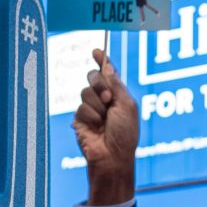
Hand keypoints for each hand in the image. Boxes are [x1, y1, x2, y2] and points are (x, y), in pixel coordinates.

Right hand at [72, 48, 136, 205]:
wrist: (112, 156)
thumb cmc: (125, 134)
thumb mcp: (126, 105)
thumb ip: (116, 84)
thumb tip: (107, 66)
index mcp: (118, 95)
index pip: (108, 73)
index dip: (102, 61)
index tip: (96, 51)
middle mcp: (104, 100)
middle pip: (93, 77)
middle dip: (99, 84)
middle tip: (108, 99)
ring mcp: (91, 109)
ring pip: (85, 92)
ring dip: (97, 105)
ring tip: (104, 120)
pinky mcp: (80, 119)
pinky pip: (80, 107)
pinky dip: (90, 116)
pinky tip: (95, 128)